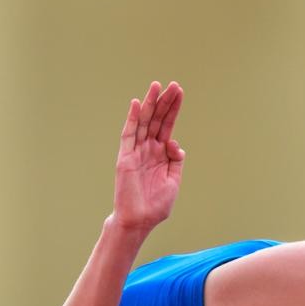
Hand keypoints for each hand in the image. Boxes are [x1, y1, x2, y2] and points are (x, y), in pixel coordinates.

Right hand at [112, 81, 184, 230]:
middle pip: (156, 120)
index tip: (179, 92)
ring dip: (150, 104)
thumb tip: (175, 144)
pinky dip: (132, 119)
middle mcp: (147, 150)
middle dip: (164, 102)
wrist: (140, 221)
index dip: (173, 109)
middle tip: (173, 84)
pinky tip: (137, 104)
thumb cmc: (155, 206)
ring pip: (143, 123)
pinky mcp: (125, 158)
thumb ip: (175, 162)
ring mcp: (136, 152)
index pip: (167, 126)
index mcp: (159, 155)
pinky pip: (128, 135)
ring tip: (156, 86)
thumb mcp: (173, 181)